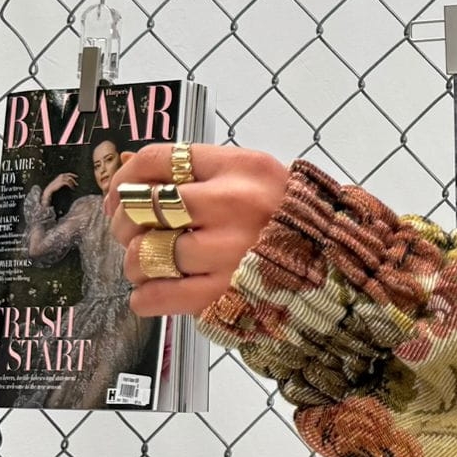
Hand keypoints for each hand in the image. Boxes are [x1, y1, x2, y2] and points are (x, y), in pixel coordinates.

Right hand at [43, 172, 77, 201]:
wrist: (51, 188)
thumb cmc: (55, 185)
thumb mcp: (60, 181)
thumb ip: (64, 180)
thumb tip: (69, 181)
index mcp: (61, 175)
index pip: (68, 174)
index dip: (73, 175)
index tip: (77, 176)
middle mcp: (62, 176)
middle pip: (70, 177)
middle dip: (74, 181)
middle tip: (77, 185)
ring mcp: (62, 179)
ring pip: (70, 180)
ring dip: (73, 184)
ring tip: (74, 187)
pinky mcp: (62, 182)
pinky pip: (68, 183)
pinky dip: (71, 186)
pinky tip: (72, 188)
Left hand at [108, 143, 292, 317]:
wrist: (337, 266)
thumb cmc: (287, 222)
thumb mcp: (255, 178)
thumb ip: (202, 175)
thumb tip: (131, 186)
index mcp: (241, 168)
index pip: (158, 160)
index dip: (125, 177)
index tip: (120, 192)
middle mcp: (235, 205)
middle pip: (143, 206)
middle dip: (123, 223)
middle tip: (132, 233)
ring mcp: (231, 251)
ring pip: (146, 254)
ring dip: (136, 263)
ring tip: (149, 266)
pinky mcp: (228, 294)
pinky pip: (161, 295)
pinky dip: (145, 297)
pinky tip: (151, 293)